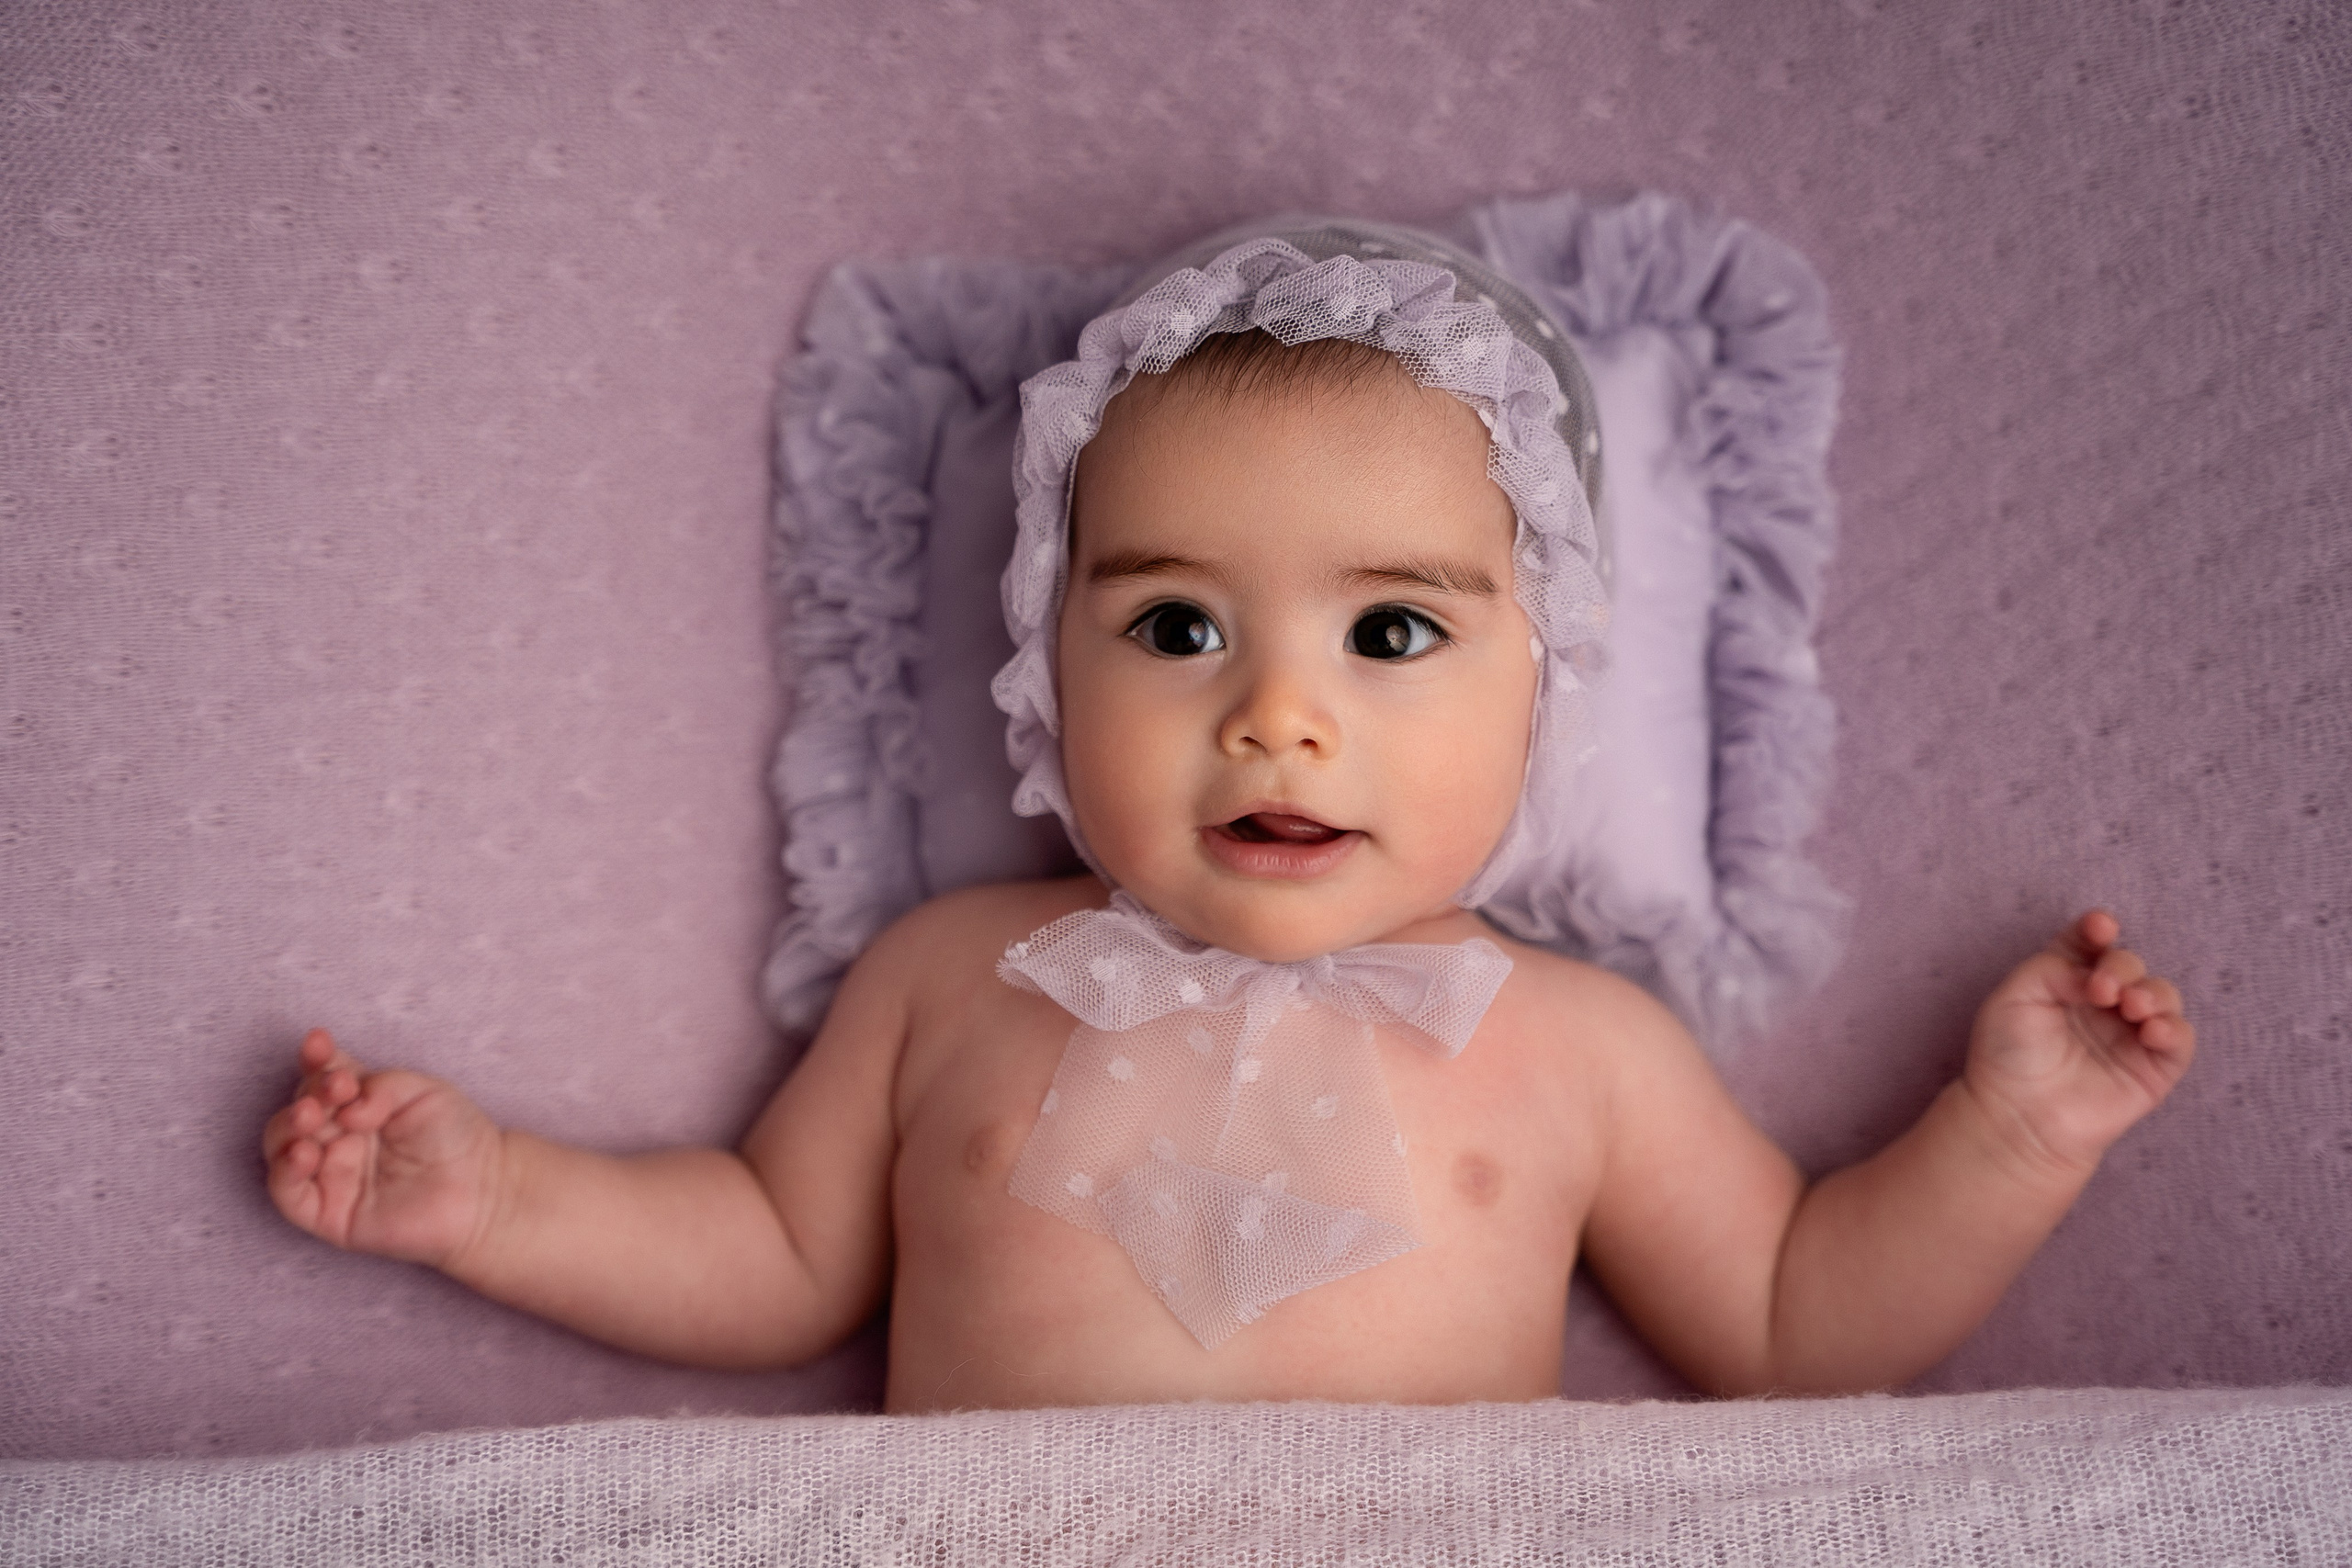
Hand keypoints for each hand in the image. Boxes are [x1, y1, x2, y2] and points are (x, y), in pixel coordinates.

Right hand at [261, 1027, 504, 1268]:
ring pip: (282, 1146)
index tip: (318, 1043)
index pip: (323, 1077)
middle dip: (308, 1093)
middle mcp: (339, 1136)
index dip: (316, 1060)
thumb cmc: (456, 1135)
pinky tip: (303, 1152)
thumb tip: (346, 1106)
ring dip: (287, 1127)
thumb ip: (380, 1088)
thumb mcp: (423, 1091)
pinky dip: (284, 1170)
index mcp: (358, 1104)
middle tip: (336, 1089)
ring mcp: (331, 1173)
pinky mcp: (327, 1212)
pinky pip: (287, 1193)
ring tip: (311, 1116)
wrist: (482, 1188)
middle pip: (300, 1108)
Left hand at [1964, 910, 2196, 1177]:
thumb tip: (2096, 971)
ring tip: (2129, 1005)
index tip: (2100, 926)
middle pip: (2129, 965)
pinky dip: (2174, 1029)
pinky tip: (2152, 1030)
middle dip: (2122, 966)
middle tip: (2101, 987)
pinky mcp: (2153, 1068)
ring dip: (2152, 992)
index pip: (2091, 944)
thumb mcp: (2015, 996)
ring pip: (2162, 995)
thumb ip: (2053, 967)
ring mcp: (2129, 1034)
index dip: (2099, 929)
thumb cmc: (2007, 1055)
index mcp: (2066, 980)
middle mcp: (2101, 1003)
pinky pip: (2180, 1040)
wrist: (2017, 1115)